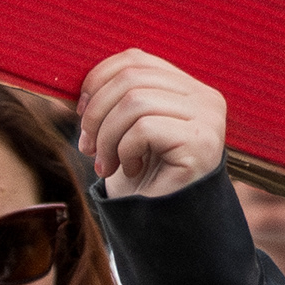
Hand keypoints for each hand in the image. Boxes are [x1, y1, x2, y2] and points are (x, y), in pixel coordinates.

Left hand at [78, 51, 227, 198]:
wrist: (163, 225)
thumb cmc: (142, 177)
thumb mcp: (123, 129)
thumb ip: (113, 100)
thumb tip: (75, 84)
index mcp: (189, 88)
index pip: (136, 59)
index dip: (98, 80)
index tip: (81, 113)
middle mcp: (206, 98)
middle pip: (131, 78)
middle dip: (96, 113)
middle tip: (88, 147)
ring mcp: (209, 119)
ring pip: (135, 102)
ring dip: (106, 136)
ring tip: (107, 163)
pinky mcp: (202, 144)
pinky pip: (144, 129)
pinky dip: (124, 150)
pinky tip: (131, 170)